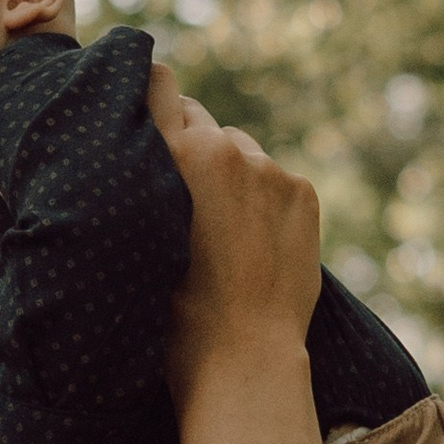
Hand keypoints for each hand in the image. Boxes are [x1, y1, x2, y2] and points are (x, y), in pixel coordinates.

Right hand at [145, 59, 321, 414]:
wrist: (242, 358)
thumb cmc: (175, 314)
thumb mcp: (142, 238)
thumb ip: (147, 183)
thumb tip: (150, 150)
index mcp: (177, 155)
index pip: (159, 86)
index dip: (150, 99)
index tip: (145, 114)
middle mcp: (226, 149)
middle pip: (202, 121)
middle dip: (190, 146)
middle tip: (182, 194)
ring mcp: (270, 170)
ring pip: (240, 153)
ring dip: (230, 176)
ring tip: (221, 232)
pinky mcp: (301, 193)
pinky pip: (275, 181)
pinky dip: (264, 202)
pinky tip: (253, 245)